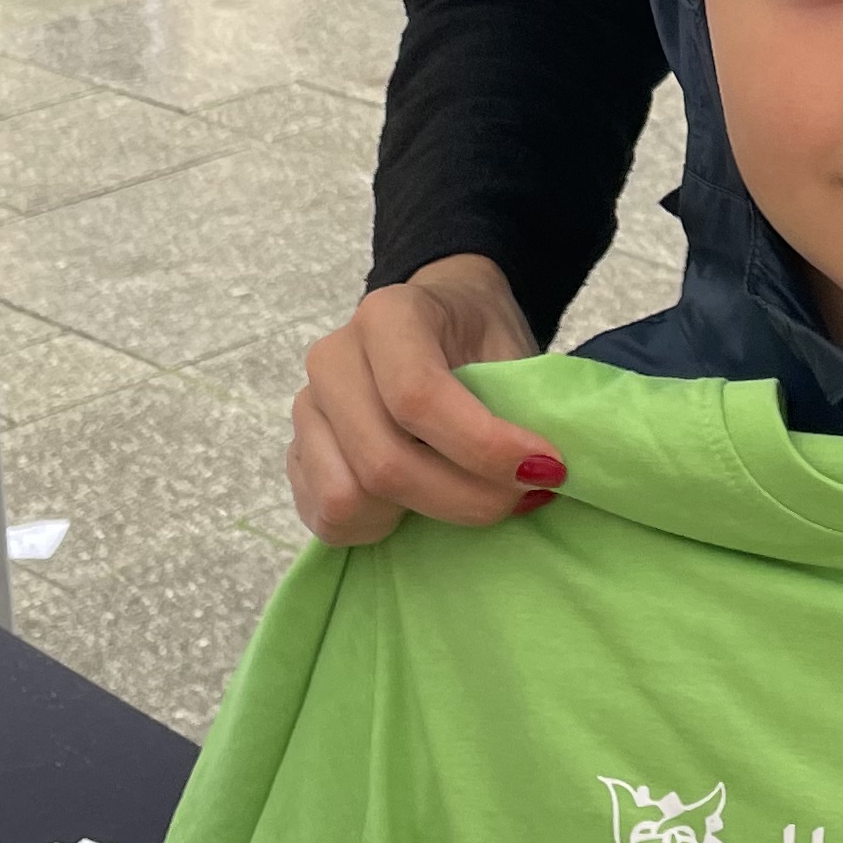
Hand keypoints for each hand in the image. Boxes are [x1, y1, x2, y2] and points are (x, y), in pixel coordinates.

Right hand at [287, 255, 556, 545]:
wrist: (442, 324)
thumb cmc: (480, 340)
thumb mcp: (512, 348)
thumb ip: (520, 402)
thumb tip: (540, 475)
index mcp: (386, 316)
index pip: (419, 397)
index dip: (485, 447)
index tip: (546, 469)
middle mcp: (332, 359)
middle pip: (385, 461)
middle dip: (465, 497)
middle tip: (523, 497)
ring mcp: (307, 409)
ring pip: (349, 497)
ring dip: (419, 513)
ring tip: (464, 495)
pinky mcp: (297, 455)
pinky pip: (325, 517)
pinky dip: (379, 527)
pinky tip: (420, 505)